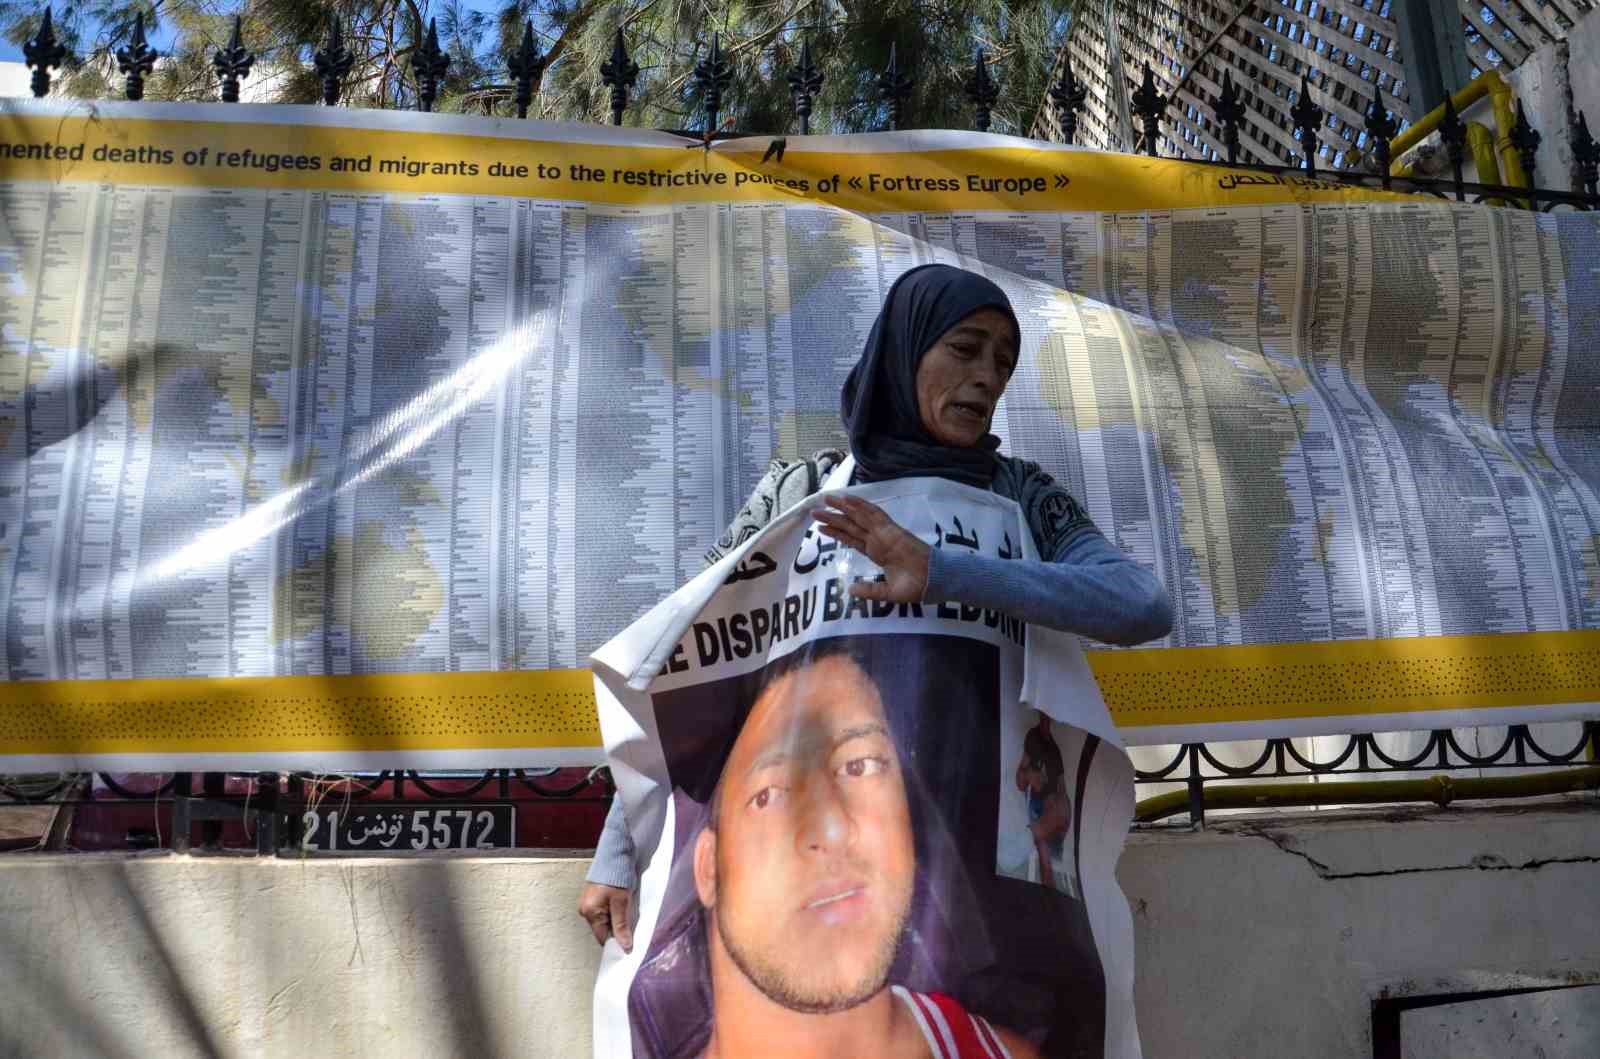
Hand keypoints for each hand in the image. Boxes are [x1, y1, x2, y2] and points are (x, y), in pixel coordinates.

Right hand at [578, 882, 633, 951]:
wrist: (615, 853)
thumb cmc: (617, 875)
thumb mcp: (622, 902)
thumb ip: (621, 926)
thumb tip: (624, 946)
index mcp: (589, 912)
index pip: (602, 937)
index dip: (616, 941)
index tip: (628, 943)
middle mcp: (585, 909)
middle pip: (603, 928)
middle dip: (617, 927)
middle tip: (629, 919)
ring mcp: (588, 902)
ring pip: (604, 919)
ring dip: (616, 917)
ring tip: (625, 906)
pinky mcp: (593, 896)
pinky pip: (604, 910)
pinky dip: (613, 910)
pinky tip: (621, 902)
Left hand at [811, 494, 930, 603]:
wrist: (933, 581)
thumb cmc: (916, 586)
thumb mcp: (887, 592)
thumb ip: (869, 590)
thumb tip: (850, 589)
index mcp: (877, 553)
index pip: (852, 539)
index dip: (837, 532)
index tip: (821, 527)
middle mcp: (878, 540)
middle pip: (852, 525)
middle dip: (834, 517)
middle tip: (815, 510)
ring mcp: (884, 533)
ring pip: (860, 517)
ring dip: (843, 507)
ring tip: (826, 499)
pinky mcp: (891, 530)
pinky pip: (875, 515)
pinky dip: (861, 506)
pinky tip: (848, 499)